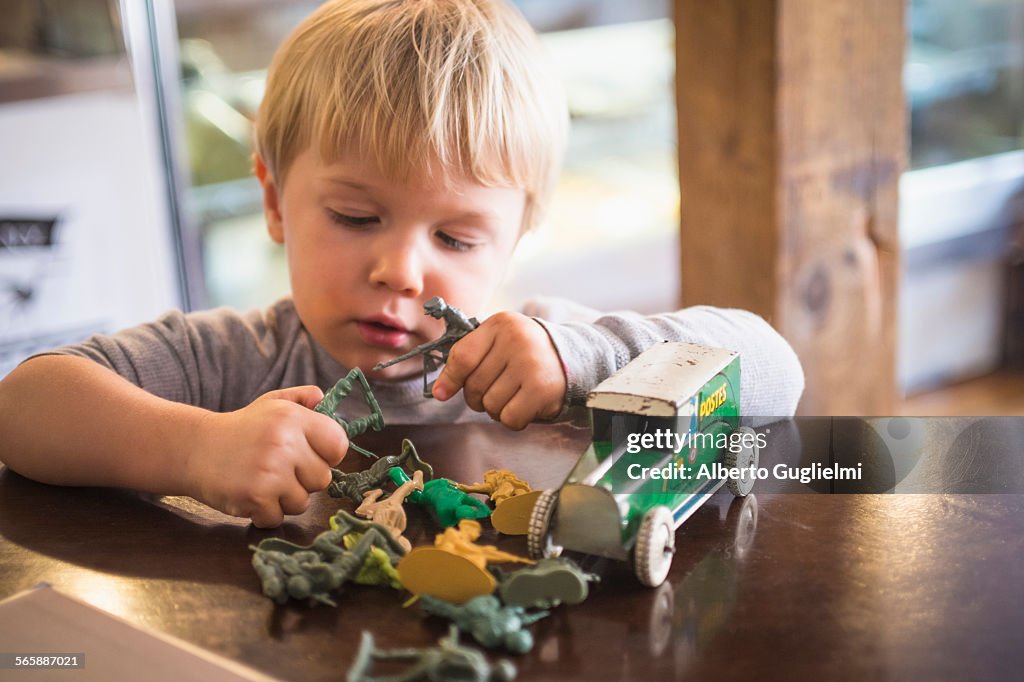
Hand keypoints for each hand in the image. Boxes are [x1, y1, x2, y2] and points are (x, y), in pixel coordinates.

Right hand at [186, 386, 347, 526]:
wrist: (194, 449)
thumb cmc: (241, 428)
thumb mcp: (271, 403)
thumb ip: (302, 398)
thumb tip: (324, 399)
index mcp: (293, 418)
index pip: (338, 445)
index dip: (327, 454)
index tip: (310, 455)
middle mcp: (284, 443)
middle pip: (323, 479)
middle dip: (304, 479)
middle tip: (279, 469)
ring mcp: (270, 472)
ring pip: (302, 502)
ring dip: (285, 498)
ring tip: (263, 481)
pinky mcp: (254, 497)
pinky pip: (278, 518)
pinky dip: (265, 513)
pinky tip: (250, 494)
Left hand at [431, 312, 566, 429]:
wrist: (572, 356)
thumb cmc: (526, 351)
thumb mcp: (499, 341)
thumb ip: (468, 359)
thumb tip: (440, 392)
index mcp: (500, 324)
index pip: (462, 356)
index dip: (449, 379)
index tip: (442, 393)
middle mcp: (516, 341)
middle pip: (474, 385)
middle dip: (477, 396)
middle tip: (494, 390)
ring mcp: (530, 365)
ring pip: (490, 404)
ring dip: (496, 408)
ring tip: (512, 395)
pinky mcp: (541, 390)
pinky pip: (509, 418)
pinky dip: (512, 419)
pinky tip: (523, 405)